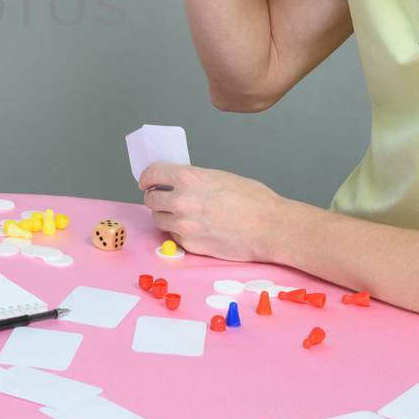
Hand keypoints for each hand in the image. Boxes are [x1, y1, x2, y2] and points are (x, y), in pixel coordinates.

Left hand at [137, 161, 284, 262]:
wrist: (271, 228)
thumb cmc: (254, 201)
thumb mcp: (220, 177)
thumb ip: (193, 179)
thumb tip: (176, 182)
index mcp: (188, 179)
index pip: (152, 174)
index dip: (147, 177)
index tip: (148, 181)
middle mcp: (181, 202)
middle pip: (150, 199)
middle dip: (156, 198)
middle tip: (164, 198)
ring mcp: (184, 226)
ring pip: (159, 219)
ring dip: (166, 216)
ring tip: (182, 214)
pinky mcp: (190, 245)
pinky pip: (174, 236)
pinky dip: (180, 232)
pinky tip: (196, 228)